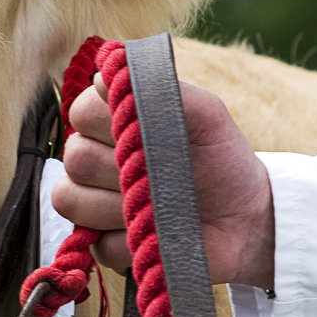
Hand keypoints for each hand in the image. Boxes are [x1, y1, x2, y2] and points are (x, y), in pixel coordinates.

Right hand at [52, 75, 275, 288]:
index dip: (111, 121)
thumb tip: (110, 71)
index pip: (81, 111)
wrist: (244, 217)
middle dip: (121, 166)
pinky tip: (157, 233)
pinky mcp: (103, 244)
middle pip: (75, 157)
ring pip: (72, 199)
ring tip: (161, 205)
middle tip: (163, 171)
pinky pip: (97, 242)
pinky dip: (130, 239)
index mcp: (110, 122)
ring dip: (121, 204)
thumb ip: (160, 86)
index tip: (149, 130)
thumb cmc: (222, 159)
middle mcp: (94, 160)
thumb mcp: (203, 113)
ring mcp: (93, 204)